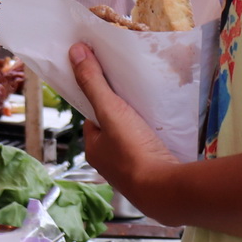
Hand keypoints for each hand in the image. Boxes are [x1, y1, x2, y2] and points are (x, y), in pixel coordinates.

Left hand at [71, 42, 181, 218]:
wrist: (164, 189)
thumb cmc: (133, 151)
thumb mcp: (110, 110)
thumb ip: (93, 82)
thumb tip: (75, 52)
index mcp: (93, 150)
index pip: (93, 120)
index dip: (101, 102)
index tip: (113, 88)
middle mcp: (108, 163)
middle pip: (113, 130)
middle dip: (124, 116)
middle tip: (138, 99)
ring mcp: (131, 171)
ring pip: (133, 142)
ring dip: (141, 129)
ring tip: (154, 113)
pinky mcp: (152, 176)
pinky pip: (150, 152)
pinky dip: (156, 142)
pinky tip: (166, 134)